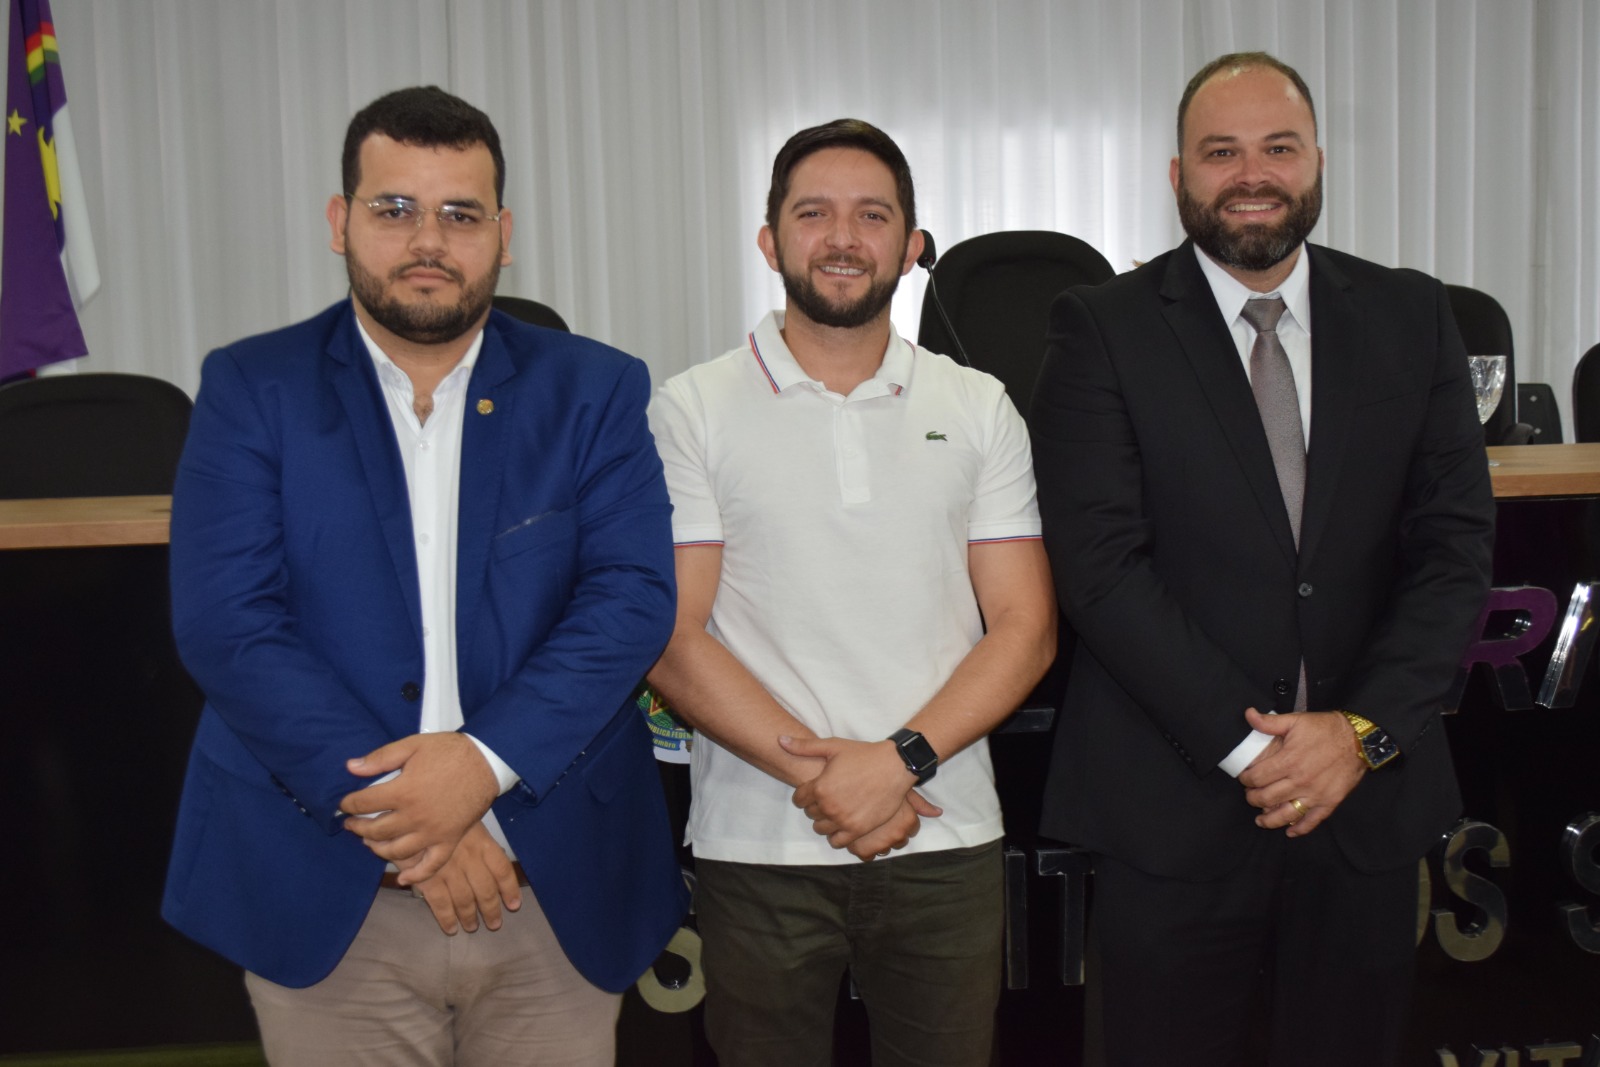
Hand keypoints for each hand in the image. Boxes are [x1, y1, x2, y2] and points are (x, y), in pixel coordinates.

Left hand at [340, 732, 497, 881]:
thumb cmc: (449, 751)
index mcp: (403, 791)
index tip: (344, 803)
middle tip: (352, 823)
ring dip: (378, 849)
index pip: (364, 803)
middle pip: (376, 830)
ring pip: (397, 851)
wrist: (487, 760)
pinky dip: (416, 875)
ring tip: (370, 842)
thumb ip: (381, 757)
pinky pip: (432, 864)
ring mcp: (432, 832)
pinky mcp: (449, 839)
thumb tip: (350, 767)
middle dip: (358, 827)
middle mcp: (414, 816)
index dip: (348, 803)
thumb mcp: (413, 745)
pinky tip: (403, 878)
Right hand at [403, 823, 521, 934]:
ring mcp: (448, 869)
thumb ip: (478, 843)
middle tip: (494, 924)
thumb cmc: (439, 814)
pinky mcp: (428, 878)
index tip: (514, 905)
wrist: (409, 811)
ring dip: (469, 917)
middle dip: (491, 910)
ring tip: (472, 927)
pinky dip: (447, 919)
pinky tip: (451, 928)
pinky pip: (440, 904)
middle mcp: (469, 858)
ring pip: (464, 900)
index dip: (509, 890)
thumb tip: (494, 865)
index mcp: (481, 842)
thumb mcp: (465, 821)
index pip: (502, 869)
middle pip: (485, 890)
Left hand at [779, 735, 941, 848]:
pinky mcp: (858, 829)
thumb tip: (780, 740)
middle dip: (815, 807)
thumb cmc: (863, 754)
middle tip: (827, 798)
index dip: (804, 795)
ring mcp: (843, 820)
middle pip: (810, 814)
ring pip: (821, 829)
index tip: (813, 791)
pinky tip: (843, 824)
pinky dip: (836, 836)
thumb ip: (804, 747)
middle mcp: (829, 806)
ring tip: (835, 810)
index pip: (799, 800)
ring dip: (825, 821)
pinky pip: (838, 841)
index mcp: (820, 787)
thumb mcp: (832, 746)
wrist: (894, 766)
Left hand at [1237, 708, 1365, 836]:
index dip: (1246, 779)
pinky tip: (1290, 831)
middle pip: (1267, 798)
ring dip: (1269, 820)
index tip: (1244, 778)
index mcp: (1289, 761)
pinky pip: (1312, 821)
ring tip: (1260, 820)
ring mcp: (1315, 794)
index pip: (1257, 778)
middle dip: (1253, 799)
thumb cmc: (1325, 729)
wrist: (1358, 739)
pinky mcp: (1329, 802)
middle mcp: (1300, 781)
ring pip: (1286, 814)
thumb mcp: (1296, 720)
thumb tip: (1248, 714)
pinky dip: (1300, 829)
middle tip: (1250, 796)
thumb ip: (1269, 722)